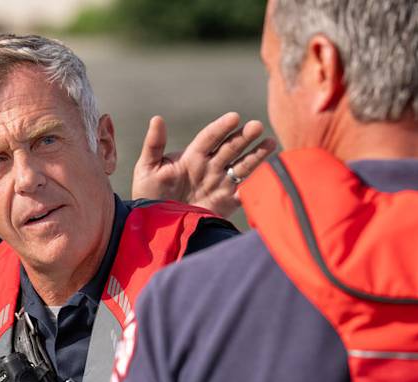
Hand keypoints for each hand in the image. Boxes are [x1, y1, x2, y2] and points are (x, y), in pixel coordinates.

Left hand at [131, 112, 276, 217]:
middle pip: (230, 148)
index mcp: (192, 157)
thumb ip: (153, 145)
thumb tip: (157, 119)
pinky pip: (245, 192)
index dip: (222, 128)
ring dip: (257, 155)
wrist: (156, 227)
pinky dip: (256, 185)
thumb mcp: (147, 168)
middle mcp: (210, 167)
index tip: (234, 117)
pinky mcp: (227, 203)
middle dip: (244, 137)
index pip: (210, 137)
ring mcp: (220, 184)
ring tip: (271, 142)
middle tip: (257, 125)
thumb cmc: (148, 195)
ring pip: (242, 166)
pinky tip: (268, 177)